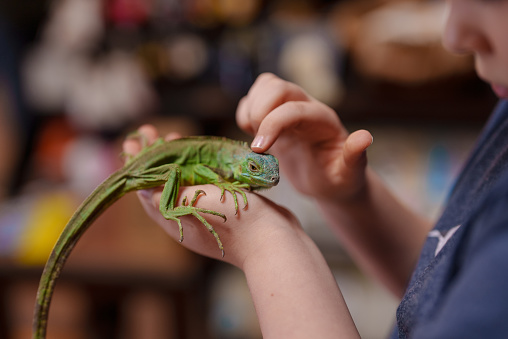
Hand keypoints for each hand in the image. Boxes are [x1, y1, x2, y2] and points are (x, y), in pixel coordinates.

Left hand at [122, 125, 301, 267]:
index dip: (138, 165)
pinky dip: (198, 166)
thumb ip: (164, 195)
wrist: (272, 239)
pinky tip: (201, 153)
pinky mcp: (226, 206)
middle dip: (156, 156)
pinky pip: (205, 183)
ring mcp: (208, 212)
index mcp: (174, 219)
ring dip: (177, 158)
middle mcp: (187, 216)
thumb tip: (140, 187)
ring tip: (174, 137)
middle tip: (152, 132)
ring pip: (186, 181)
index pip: (147, 190)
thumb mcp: (191, 206)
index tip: (133, 142)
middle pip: (165, 182)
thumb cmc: (232, 224)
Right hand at [237, 73, 372, 200]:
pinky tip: (252, 137)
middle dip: (259, 111)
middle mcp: (306, 107)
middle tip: (258, 146)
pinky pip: (253, 99)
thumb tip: (364, 137)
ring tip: (256, 140)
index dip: (272, 124)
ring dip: (251, 109)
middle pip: (277, 86)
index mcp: (323, 119)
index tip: (259, 149)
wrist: (329, 183)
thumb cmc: (340, 180)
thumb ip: (355, 157)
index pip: (294, 109)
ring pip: (264, 86)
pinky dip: (245, 113)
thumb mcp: (350, 174)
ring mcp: (288, 109)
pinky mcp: (273, 116)